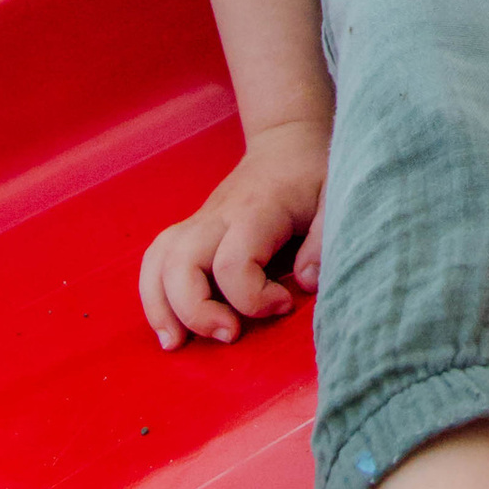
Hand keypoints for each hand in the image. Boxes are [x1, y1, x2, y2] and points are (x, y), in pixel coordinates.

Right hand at [138, 119, 328, 349]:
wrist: (286, 144)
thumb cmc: (312, 174)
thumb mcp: (335, 198)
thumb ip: (324, 241)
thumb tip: (304, 283)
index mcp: (255, 211)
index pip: (232, 263)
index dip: (255, 298)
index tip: (285, 304)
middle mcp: (217, 217)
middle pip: (180, 265)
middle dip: (196, 311)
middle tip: (230, 335)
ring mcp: (199, 223)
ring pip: (158, 263)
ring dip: (161, 307)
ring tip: (177, 344)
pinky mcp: (191, 232)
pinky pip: (157, 260)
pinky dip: (154, 295)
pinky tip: (170, 325)